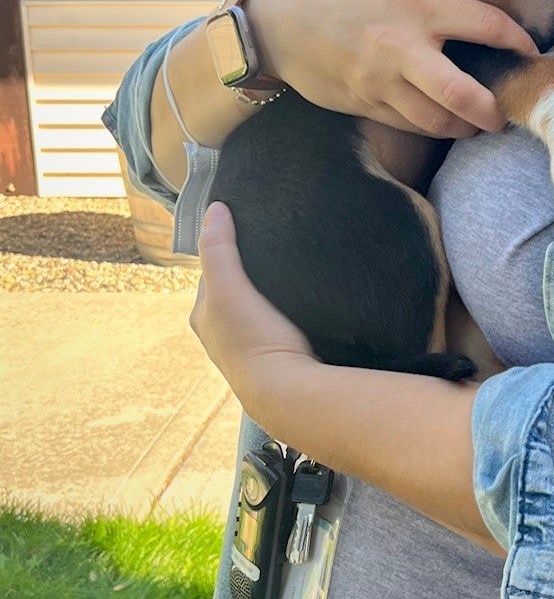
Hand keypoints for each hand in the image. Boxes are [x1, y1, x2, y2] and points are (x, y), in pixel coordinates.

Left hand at [189, 202, 316, 425]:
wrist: (287, 390)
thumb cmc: (253, 338)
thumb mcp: (228, 286)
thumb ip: (218, 248)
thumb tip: (215, 208)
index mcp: (204, 316)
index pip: (213, 271)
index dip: (229, 249)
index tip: (254, 231)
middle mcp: (221, 334)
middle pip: (236, 289)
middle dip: (251, 272)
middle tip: (279, 250)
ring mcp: (250, 347)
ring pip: (258, 306)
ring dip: (271, 292)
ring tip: (295, 272)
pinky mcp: (278, 355)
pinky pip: (278, 322)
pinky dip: (286, 310)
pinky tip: (304, 302)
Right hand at [248, 0, 537, 137]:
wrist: (271, 19)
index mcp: (417, 6)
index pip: (485, 25)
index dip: (516, 39)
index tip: (529, 48)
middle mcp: (403, 49)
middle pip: (462, 93)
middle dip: (493, 109)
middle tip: (508, 110)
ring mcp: (382, 82)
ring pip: (435, 120)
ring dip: (464, 126)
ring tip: (478, 122)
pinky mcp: (364, 104)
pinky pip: (406, 125)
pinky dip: (429, 127)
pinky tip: (443, 122)